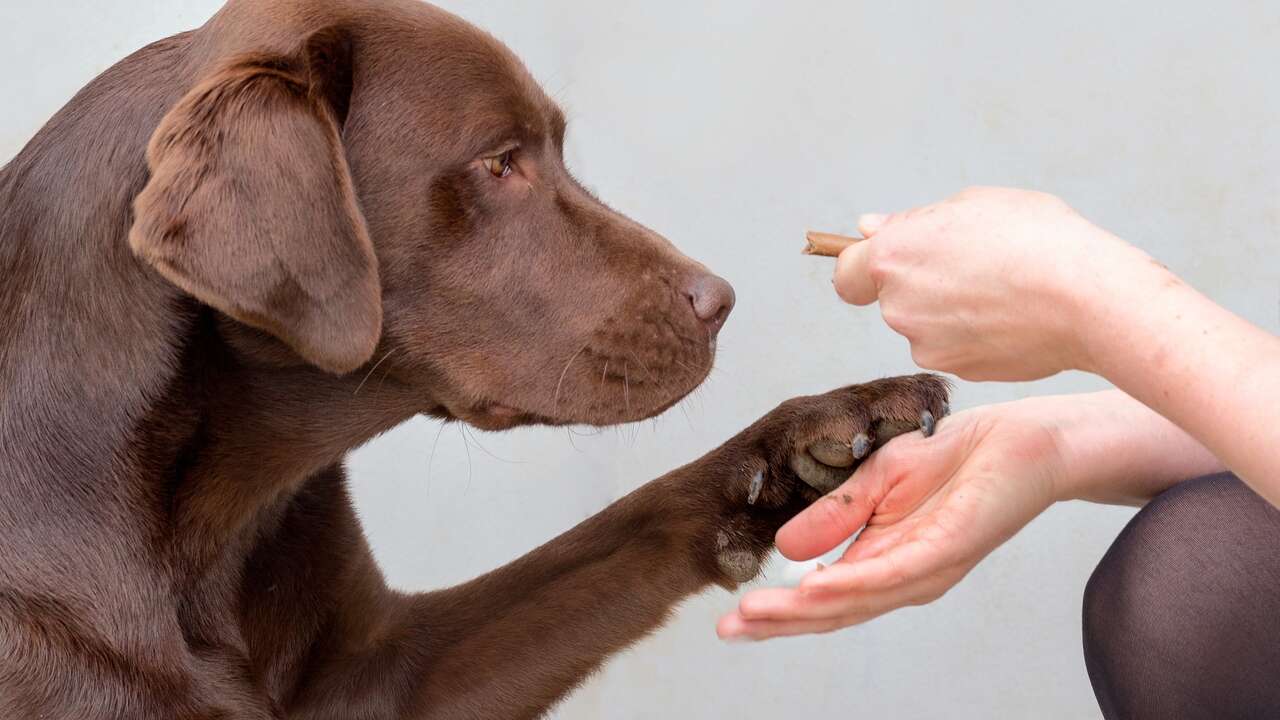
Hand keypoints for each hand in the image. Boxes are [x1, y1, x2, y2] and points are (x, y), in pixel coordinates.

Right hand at [717, 400, 1062, 640]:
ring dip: (801, 610)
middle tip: (728, 630)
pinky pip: (890, 573)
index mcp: (882, 561)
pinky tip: (811, 586)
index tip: (731, 619)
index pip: (822, 597)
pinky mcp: (946, 550)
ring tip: (755, 614)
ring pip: (854, 600)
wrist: (1019, 439)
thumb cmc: (954, 457)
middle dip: (777, 623)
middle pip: (832, 611)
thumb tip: (785, 548)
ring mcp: (925, 569)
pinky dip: (848, 583)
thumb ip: (834, 515)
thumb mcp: (875, 479)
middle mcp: (902, 578)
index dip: (777, 610)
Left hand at [833, 186, 1155, 380]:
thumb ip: (913, 221)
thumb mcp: (974, 204)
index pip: (846, 274)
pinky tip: (1014, 316)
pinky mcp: (958, 370)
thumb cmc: (1037, 239)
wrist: (1089, 300)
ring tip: (1004, 289)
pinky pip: (957, 347)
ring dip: (951, 311)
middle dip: (923, 283)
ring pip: (927, 325)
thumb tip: (870, 230)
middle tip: (976, 263)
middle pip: (894, 298)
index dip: (864, 267)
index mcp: (893, 258)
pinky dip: (976, 335)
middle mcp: (898, 307)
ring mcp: (927, 345)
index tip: (889, 261)